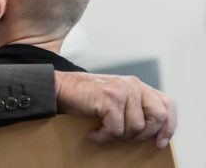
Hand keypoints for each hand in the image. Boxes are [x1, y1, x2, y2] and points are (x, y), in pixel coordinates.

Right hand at [54, 71, 175, 148]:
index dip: (168, 126)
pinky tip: (94, 134)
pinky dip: (105, 137)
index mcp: (137, 85)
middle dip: (143, 134)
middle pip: (157, 117)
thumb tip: (152, 132)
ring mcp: (122, 90)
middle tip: (124, 138)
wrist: (59, 88)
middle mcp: (133, 84)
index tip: (159, 143)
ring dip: (118, 137)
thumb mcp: (116, 99)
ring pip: (136, 127)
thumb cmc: (86, 97)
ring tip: (103, 134)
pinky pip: (117, 129)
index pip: (167, 105)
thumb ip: (134, 106)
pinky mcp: (109, 98)